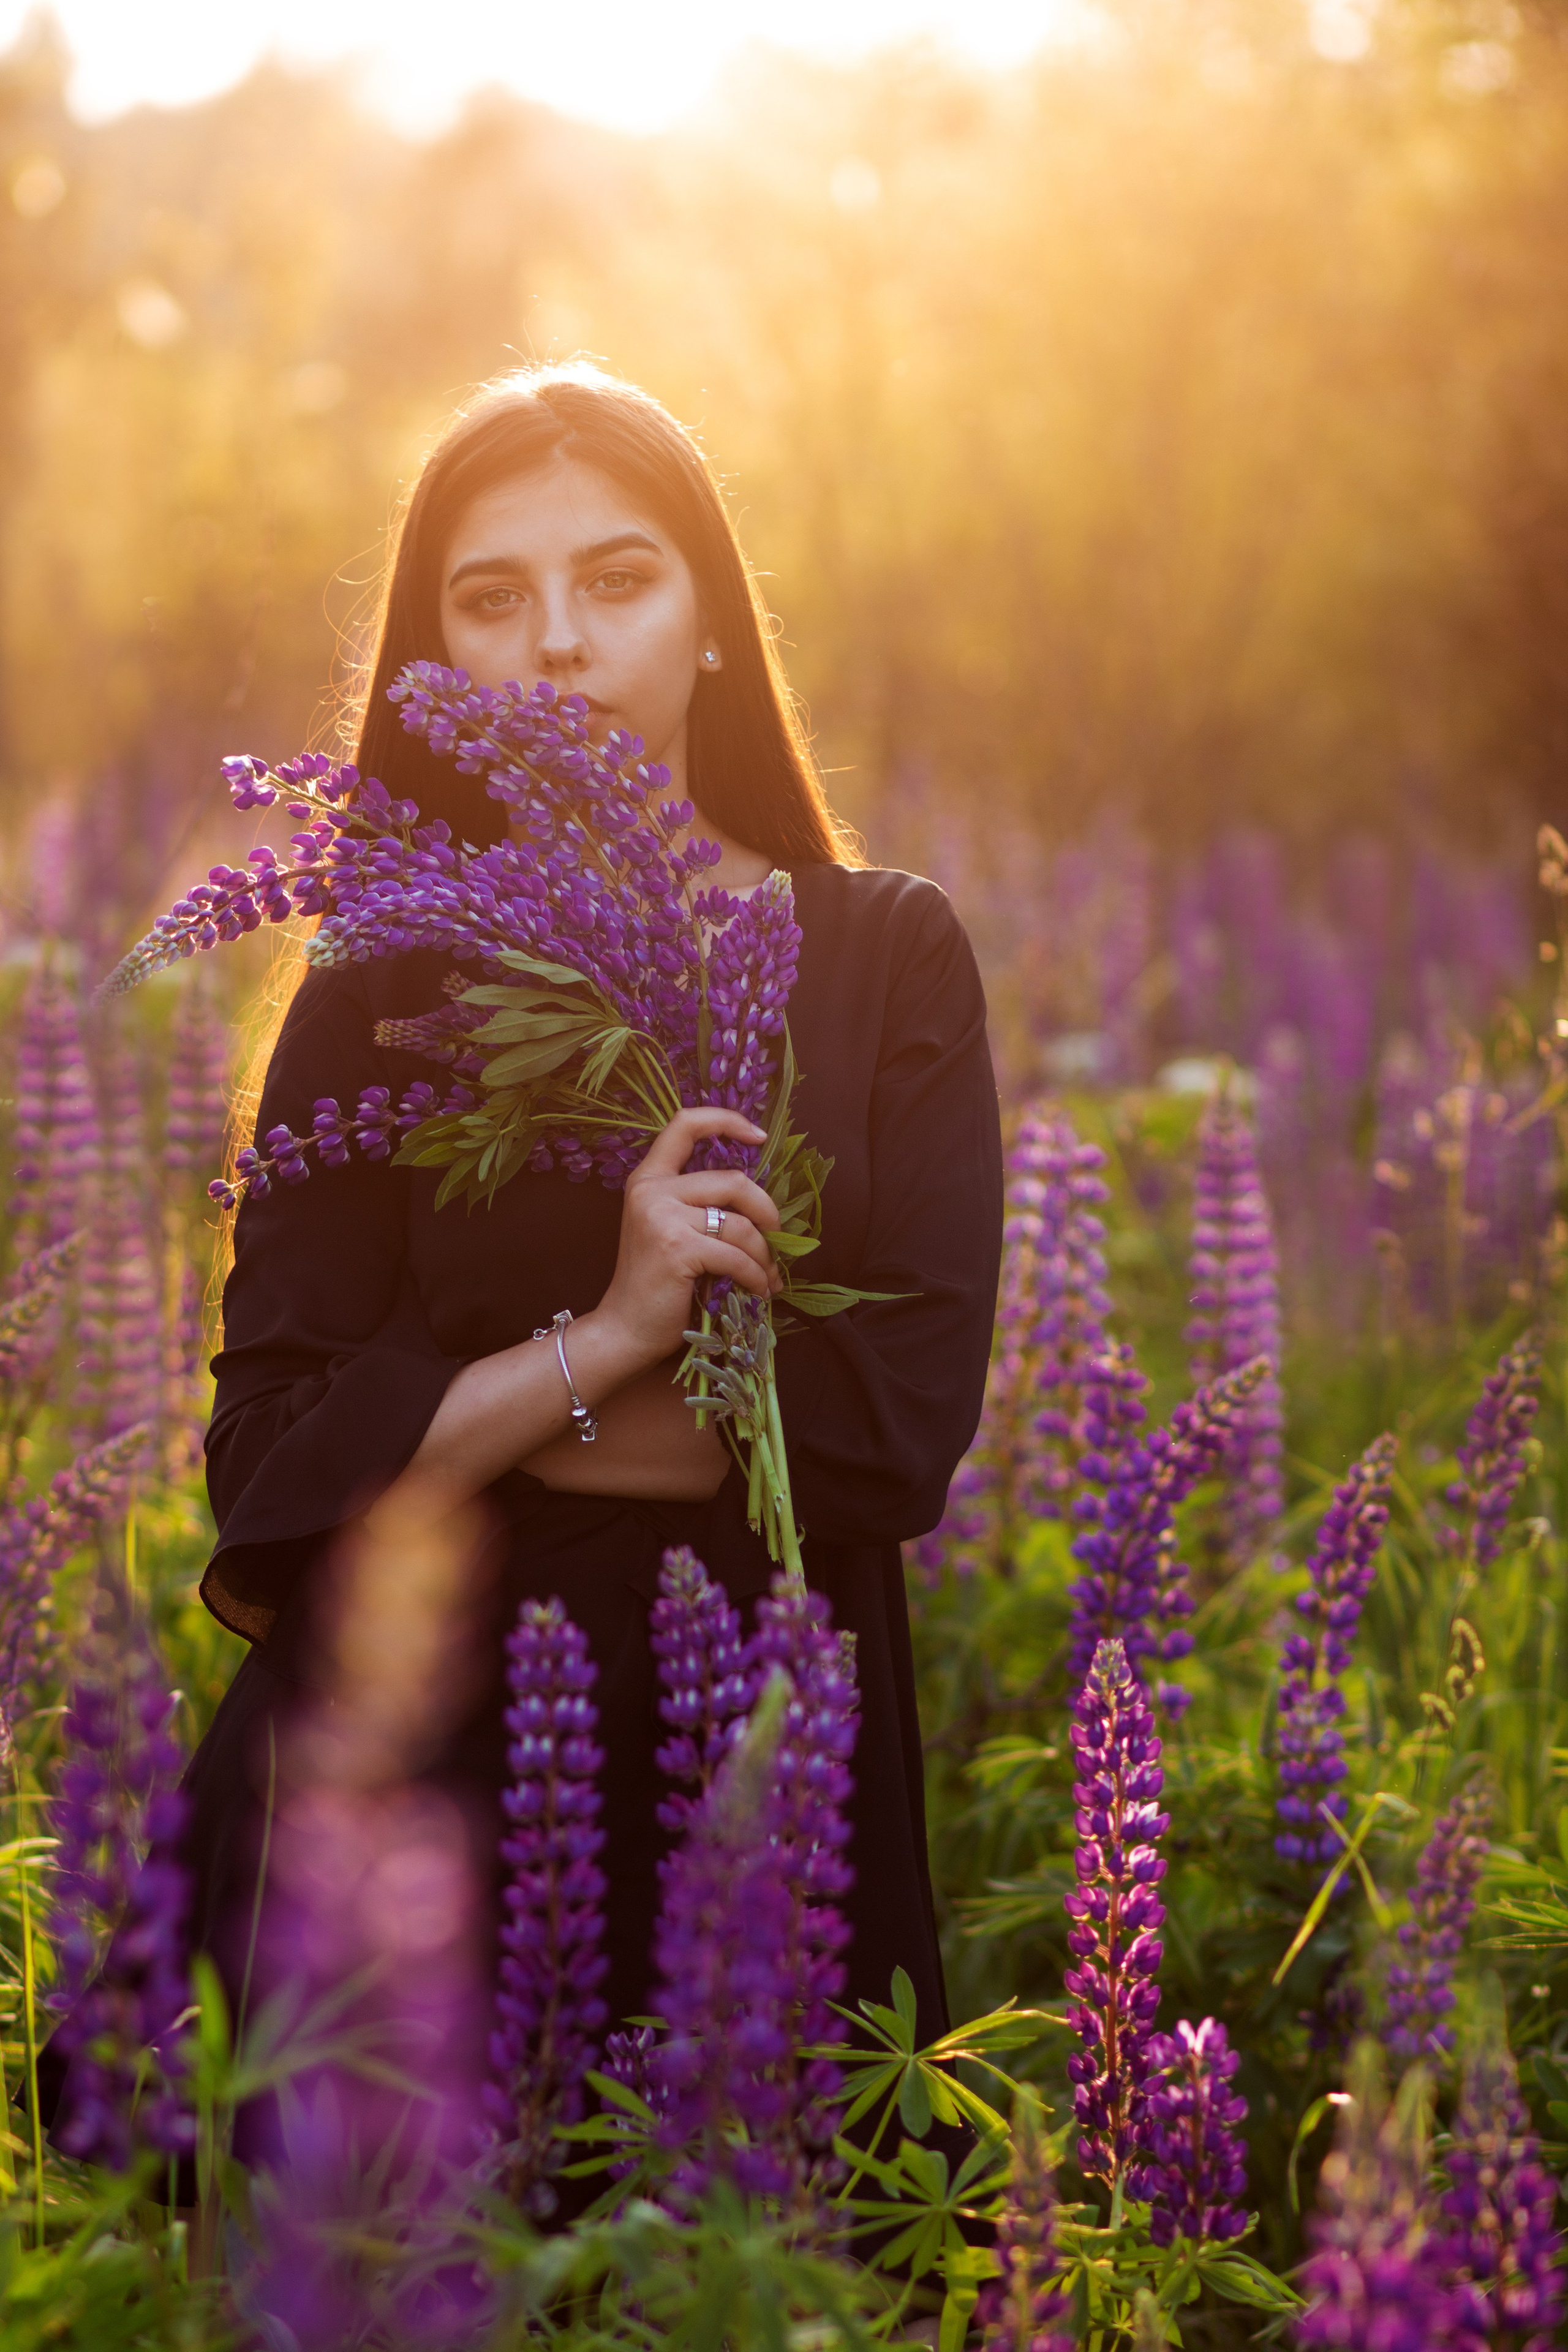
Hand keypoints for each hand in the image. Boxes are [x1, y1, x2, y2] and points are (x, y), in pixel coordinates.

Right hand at [586, 1107, 782, 1373]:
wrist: (625, 1329)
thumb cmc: (655, 1284)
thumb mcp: (671, 1230)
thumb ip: (700, 1204)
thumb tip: (762, 1200)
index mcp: (649, 1178)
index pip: (685, 1124)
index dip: (726, 1121)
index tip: (758, 1136)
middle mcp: (652, 1189)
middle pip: (733, 1180)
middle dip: (766, 1210)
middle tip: (776, 1235)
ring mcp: (662, 1217)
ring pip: (740, 1224)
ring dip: (764, 1254)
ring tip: (767, 1275)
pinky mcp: (676, 1248)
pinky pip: (736, 1255)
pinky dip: (755, 1276)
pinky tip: (758, 1290)